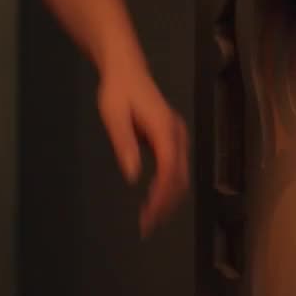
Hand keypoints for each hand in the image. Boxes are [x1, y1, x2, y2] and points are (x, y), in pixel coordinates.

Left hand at [97, 55, 189, 236]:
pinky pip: (177, 169)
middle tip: (146, 226)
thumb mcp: (114, 115)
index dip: (161, 196)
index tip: (147, 216)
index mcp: (164, 129)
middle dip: (166, 205)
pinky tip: (155, 199)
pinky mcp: (173, 138)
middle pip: (180, 178)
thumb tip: (132, 176)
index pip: (169, 170)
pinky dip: (169, 188)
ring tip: (149, 219)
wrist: (127, 69)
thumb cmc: (117, 91)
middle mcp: (177, 134)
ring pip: (182, 176)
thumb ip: (124, 144)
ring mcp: (178, 136)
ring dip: (169, 200)